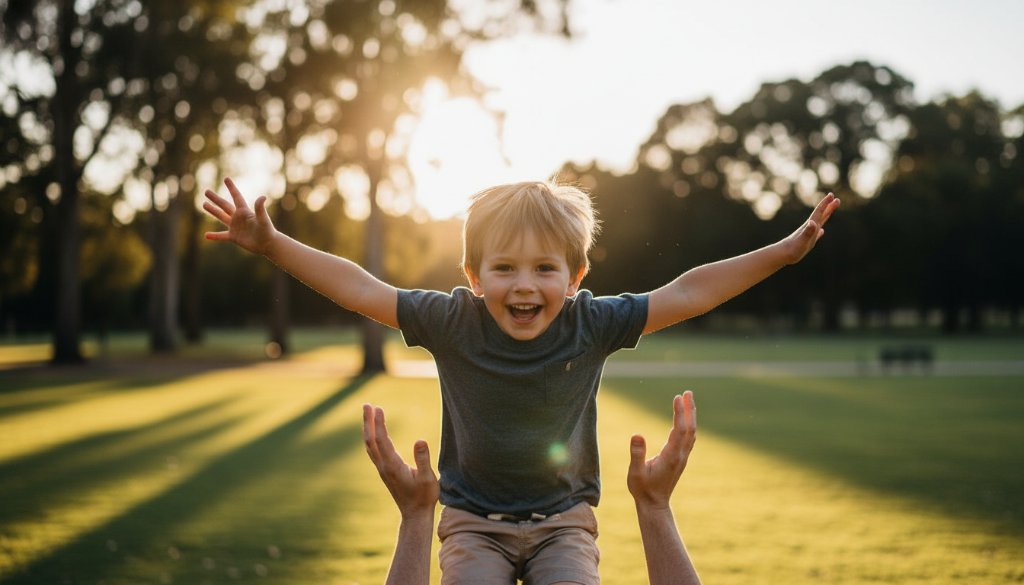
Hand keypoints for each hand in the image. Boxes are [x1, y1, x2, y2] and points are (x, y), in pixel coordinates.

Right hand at [203, 177, 276, 254]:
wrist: (268, 244)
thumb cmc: (268, 231)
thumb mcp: (263, 219)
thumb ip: (260, 209)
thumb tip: (263, 196)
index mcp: (244, 211)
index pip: (236, 197)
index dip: (231, 188)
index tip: (226, 178)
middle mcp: (238, 217)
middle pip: (224, 205)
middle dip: (215, 199)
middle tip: (206, 191)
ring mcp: (235, 227)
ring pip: (221, 217)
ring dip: (213, 211)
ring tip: (204, 204)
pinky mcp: (234, 237)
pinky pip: (222, 236)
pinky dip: (214, 236)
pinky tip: (206, 236)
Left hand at [363, 404, 438, 518]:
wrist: (414, 515)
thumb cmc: (424, 497)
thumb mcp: (428, 479)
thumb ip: (423, 459)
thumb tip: (420, 440)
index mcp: (393, 466)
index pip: (382, 440)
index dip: (379, 423)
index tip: (378, 407)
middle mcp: (383, 466)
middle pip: (370, 440)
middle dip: (368, 422)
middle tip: (367, 404)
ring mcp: (382, 469)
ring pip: (370, 445)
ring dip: (367, 428)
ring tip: (368, 413)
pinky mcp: (384, 471)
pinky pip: (373, 450)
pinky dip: (371, 437)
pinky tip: (373, 432)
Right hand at [627, 391, 696, 510]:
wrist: (654, 504)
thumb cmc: (642, 488)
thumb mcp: (635, 472)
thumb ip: (636, 454)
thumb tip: (637, 434)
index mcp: (670, 456)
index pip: (678, 430)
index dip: (679, 412)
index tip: (678, 397)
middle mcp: (680, 455)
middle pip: (689, 428)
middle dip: (689, 409)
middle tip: (688, 392)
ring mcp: (682, 457)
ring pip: (690, 433)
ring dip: (690, 415)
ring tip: (688, 400)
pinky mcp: (680, 459)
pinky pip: (688, 438)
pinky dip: (688, 424)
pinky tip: (685, 419)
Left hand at [781, 192, 839, 263]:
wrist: (781, 255)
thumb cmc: (792, 248)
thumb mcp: (802, 240)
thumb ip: (808, 231)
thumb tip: (813, 222)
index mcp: (810, 226)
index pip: (819, 212)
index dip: (825, 203)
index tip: (831, 195)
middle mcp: (809, 228)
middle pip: (820, 215)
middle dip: (828, 207)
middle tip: (835, 198)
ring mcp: (808, 234)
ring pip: (819, 222)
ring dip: (825, 216)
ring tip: (830, 210)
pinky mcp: (806, 242)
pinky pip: (815, 234)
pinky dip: (819, 232)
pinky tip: (822, 231)